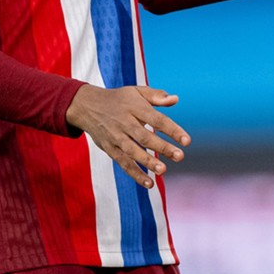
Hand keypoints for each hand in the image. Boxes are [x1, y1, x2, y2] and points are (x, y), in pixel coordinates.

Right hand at [65, 85, 190, 188]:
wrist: (86, 106)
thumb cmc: (119, 99)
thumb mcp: (136, 91)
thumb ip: (156, 96)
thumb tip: (176, 99)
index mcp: (135, 107)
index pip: (157, 119)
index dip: (172, 130)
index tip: (187, 141)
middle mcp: (125, 122)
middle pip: (145, 137)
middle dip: (162, 147)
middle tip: (180, 156)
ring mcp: (116, 137)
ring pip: (132, 151)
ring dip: (148, 162)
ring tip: (163, 170)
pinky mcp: (109, 148)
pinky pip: (122, 162)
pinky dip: (135, 173)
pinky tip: (149, 183)